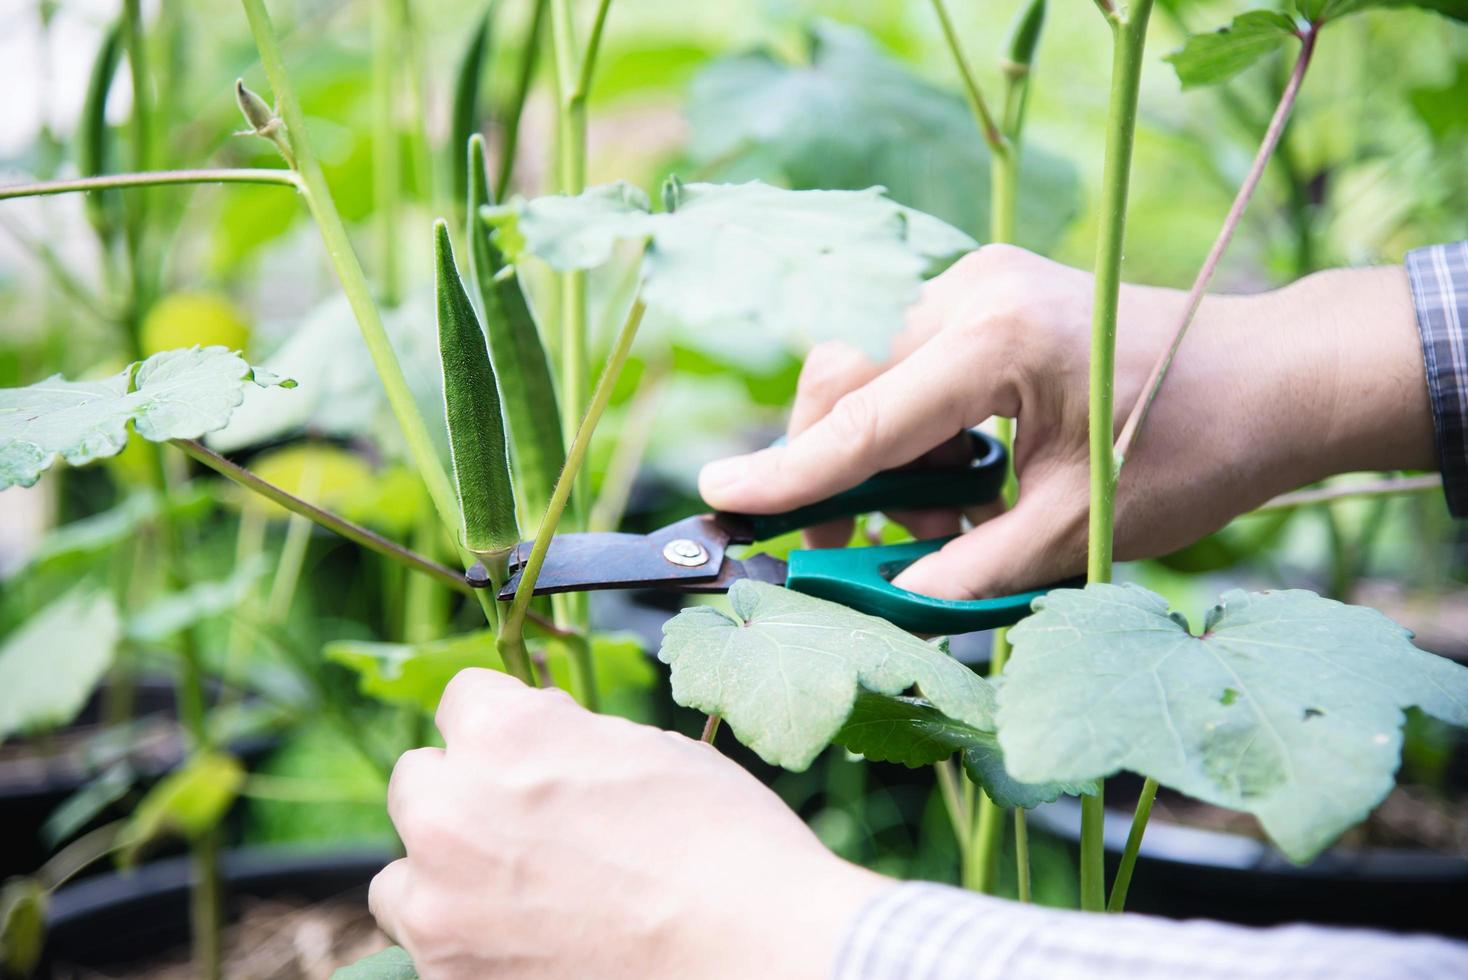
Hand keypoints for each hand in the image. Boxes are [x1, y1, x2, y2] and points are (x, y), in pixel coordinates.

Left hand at [368, 669, 885, 978]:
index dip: (504, 724)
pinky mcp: (449, 979)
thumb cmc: (725, 846)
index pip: (461, 701)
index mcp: (503, 736)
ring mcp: (441, 906)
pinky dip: (469, 946)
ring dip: (448, 877)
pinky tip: (536, 945)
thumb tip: (538, 737)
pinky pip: (430, 949)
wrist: (758, 956)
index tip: (530, 752)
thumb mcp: (650, 749)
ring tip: (524, 897)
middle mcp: (452, 812)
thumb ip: (567, 738)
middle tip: (529, 827)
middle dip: (463, 796)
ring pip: (403, 878)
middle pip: (419, 784)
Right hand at [699, 245, 1433, 598]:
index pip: (866, 419)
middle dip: (835, 469)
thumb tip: (878, 598)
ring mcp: (978, 283)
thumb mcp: (1074, 530)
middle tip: (860, 549)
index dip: (790, 471)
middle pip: (847, 380)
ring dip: (884, 456)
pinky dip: (916, 430)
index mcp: (998, 340)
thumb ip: (964, 568)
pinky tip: (965, 477)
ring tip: (948, 520)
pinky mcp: (987, 295)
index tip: (720, 497)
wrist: (1272, 378)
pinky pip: (910, 365)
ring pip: (873, 374)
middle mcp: (973, 292)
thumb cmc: (1191, 451)